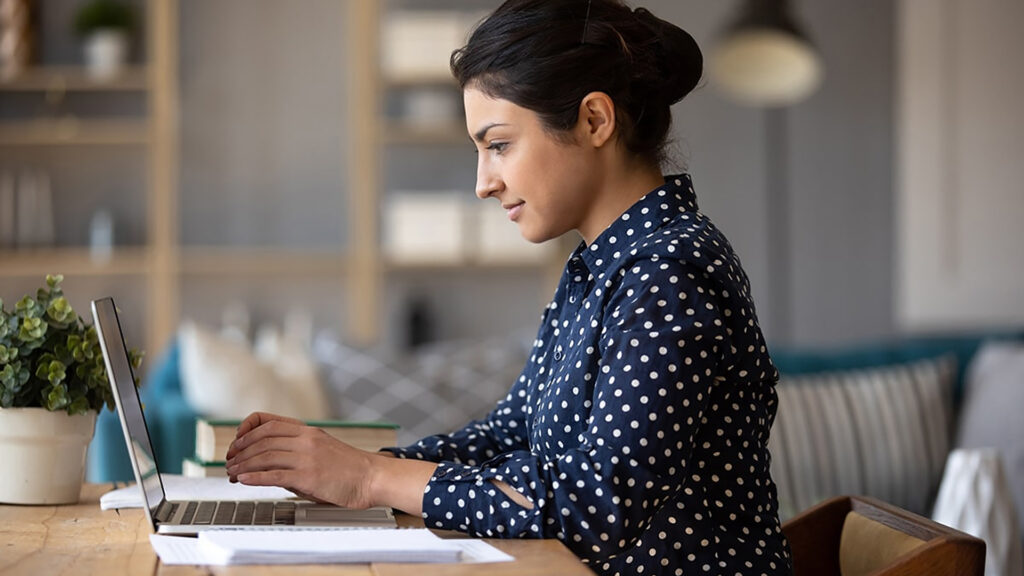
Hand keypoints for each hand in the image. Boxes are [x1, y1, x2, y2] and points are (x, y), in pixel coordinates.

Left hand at [225, 412, 376, 508]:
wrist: (371, 477)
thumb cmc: (348, 468)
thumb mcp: (321, 449)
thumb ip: (296, 451)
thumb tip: (268, 463)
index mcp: (308, 430)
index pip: (267, 422)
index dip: (246, 431)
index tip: (236, 443)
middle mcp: (306, 439)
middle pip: (261, 439)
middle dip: (239, 451)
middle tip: (229, 463)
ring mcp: (307, 457)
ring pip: (264, 455)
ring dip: (243, 465)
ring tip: (232, 474)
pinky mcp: (309, 476)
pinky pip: (274, 474)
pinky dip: (254, 477)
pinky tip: (244, 480)